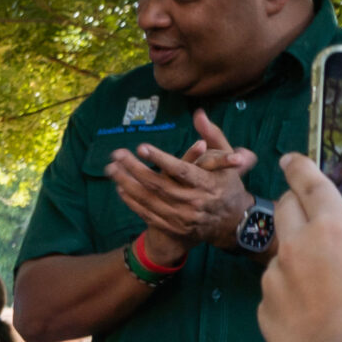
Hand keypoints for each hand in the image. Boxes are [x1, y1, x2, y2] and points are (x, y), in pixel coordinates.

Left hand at [104, 109, 257, 254]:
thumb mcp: (228, 158)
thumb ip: (213, 135)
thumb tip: (198, 114)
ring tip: (111, 168)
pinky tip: (120, 187)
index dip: (160, 159)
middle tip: (117, 153)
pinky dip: (132, 201)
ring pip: (149, 200)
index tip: (141, 147)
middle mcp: (194, 203)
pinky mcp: (172, 227)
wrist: (230, 220)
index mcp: (208, 184)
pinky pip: (147, 214)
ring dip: (127, 183)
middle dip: (135, 169)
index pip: (181, 171)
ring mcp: (182, 217)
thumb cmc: (227, 183)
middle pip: (159, 185)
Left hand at [260, 153, 341, 341]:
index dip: (300, 168)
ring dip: (293, 257)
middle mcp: (296, 246)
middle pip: (283, 208)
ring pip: (278, 255)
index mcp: (335, 229)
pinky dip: (288, 295)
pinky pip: (274, 293)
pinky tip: (311, 317)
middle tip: (302, 209)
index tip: (290, 159)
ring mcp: (273, 279)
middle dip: (292, 203)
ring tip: (322, 285)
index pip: (311, 185)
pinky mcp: (262, 309)